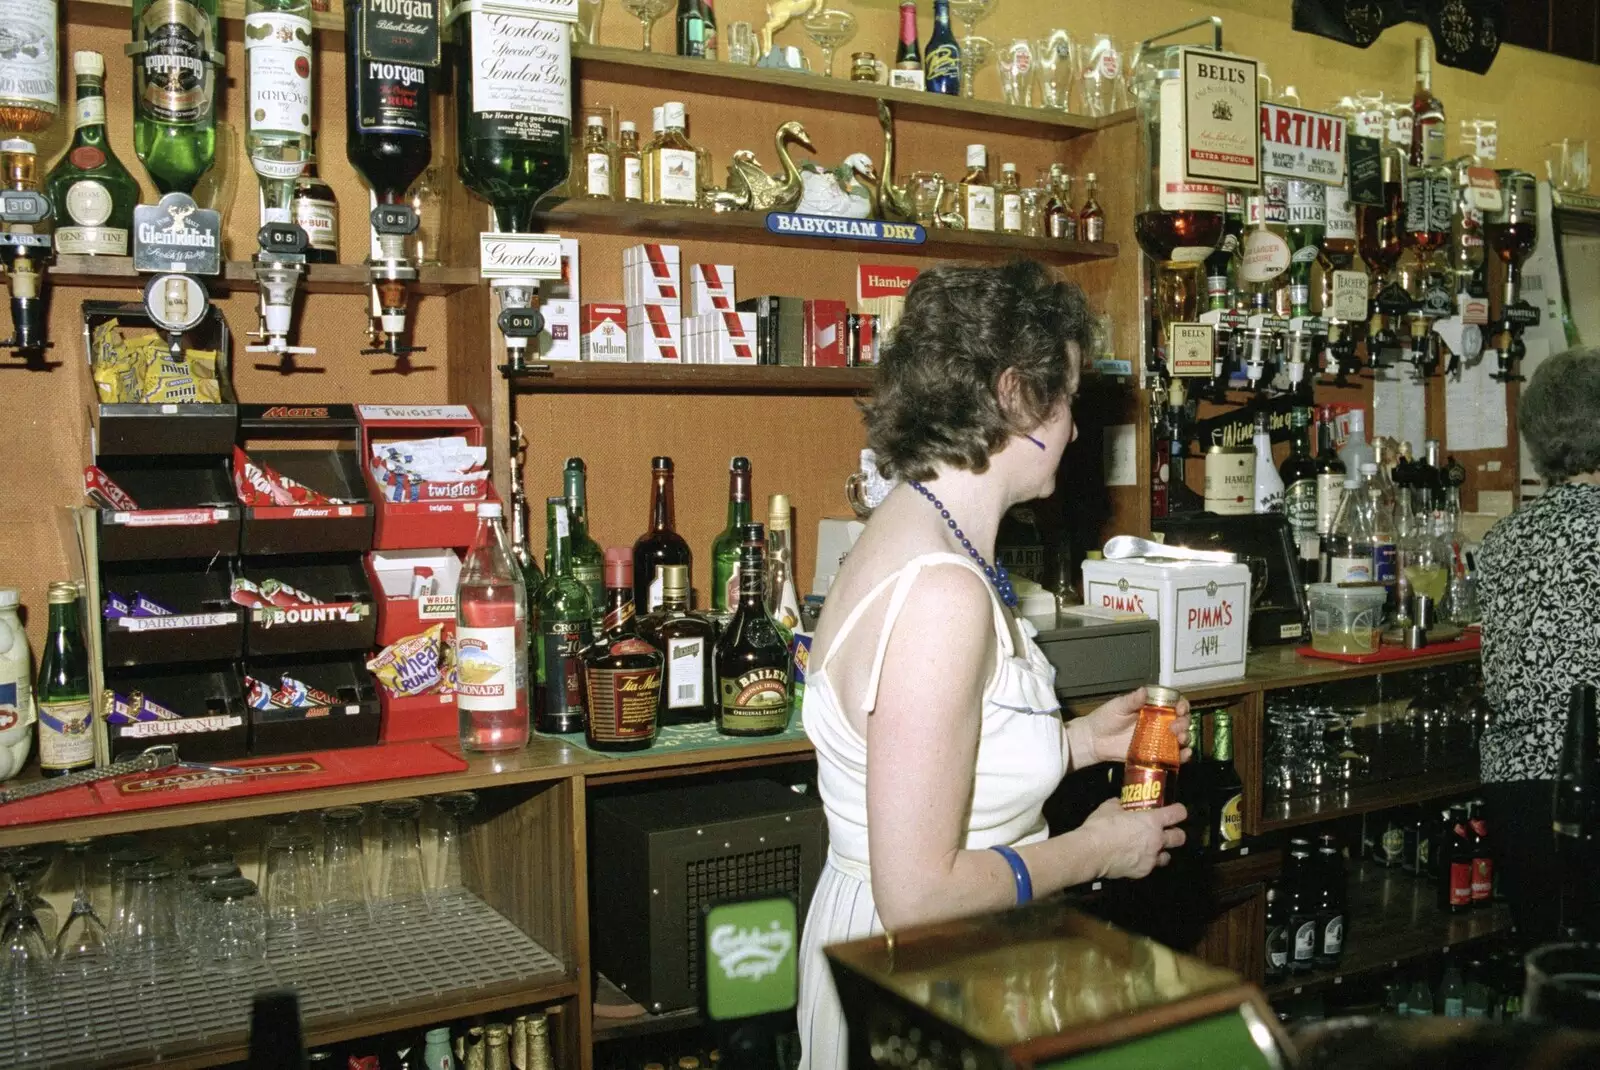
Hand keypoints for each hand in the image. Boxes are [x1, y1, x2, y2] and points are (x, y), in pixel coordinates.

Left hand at [1069, 687, 1192, 766]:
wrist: (1094, 740)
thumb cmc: (1106, 719)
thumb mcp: (1118, 706)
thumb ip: (1132, 700)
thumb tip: (1144, 691)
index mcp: (1153, 708)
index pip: (1174, 703)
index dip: (1182, 705)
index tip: (1180, 709)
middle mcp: (1159, 723)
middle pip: (1181, 721)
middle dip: (1184, 723)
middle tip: (1176, 727)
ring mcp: (1158, 739)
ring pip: (1180, 738)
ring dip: (1186, 738)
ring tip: (1180, 739)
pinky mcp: (1155, 755)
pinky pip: (1172, 756)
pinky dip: (1182, 756)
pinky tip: (1184, 755)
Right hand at [1080, 798, 1187, 879]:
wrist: (1091, 852)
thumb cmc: (1101, 827)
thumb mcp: (1108, 808)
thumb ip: (1118, 805)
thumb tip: (1120, 803)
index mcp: (1152, 820)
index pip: (1177, 814)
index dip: (1179, 811)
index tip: (1177, 812)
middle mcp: (1157, 839)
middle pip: (1180, 838)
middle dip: (1176, 834)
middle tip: (1168, 832)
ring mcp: (1151, 858)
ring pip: (1167, 856)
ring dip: (1162, 852)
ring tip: (1151, 850)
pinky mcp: (1143, 872)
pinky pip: (1150, 867)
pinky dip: (1145, 863)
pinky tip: (1134, 860)